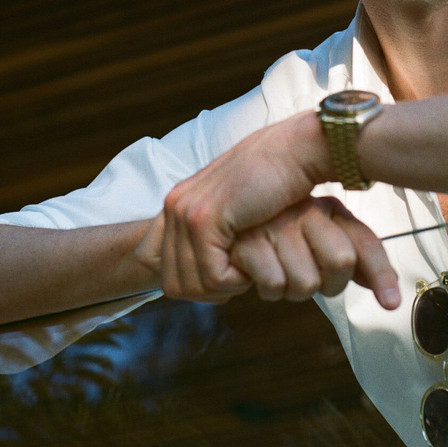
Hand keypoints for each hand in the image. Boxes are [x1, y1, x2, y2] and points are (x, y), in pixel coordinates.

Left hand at [134, 113, 398, 308]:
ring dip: (223, 289)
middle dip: (206, 294)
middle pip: (171, 281)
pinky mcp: (205, 220)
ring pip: (189, 284)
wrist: (296, 151)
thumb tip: (200, 266)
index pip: (152, 260)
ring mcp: (186, 212)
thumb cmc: (277, 181)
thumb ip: (211, 229)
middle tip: (237, 284)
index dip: (187, 281)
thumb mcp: (235, 208)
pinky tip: (253, 267)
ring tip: (247, 274)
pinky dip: (236, 281)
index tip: (219, 280)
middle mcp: (174, 206)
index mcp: (177, 202)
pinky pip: (213, 276)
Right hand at [230, 196, 399, 307]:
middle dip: (326, 286)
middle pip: (341, 265)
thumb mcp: (316, 239)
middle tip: (304, 278)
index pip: (364, 243)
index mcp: (328, 211)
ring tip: (273, 271)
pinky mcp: (247, 239)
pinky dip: (262, 290)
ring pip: (306, 283)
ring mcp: (277, 224)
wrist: (216, 215)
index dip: (380, 274)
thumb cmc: (273, 234)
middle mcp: (307, 212)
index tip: (390, 302)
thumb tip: (388, 296)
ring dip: (288, 291)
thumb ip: (352, 261)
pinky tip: (250, 273)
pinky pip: (272, 285)